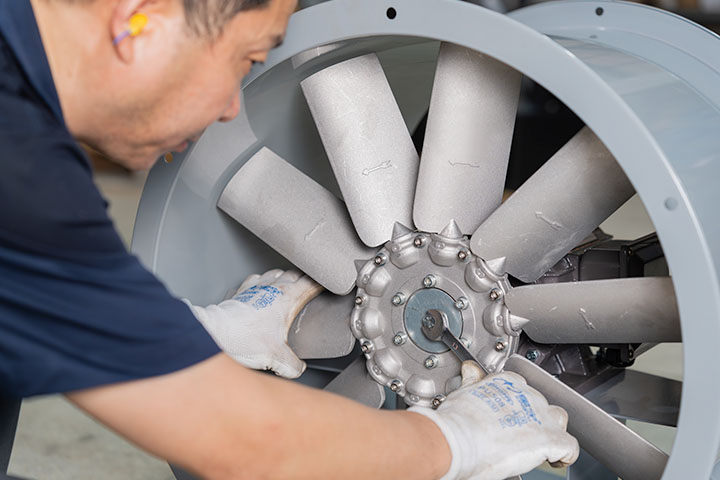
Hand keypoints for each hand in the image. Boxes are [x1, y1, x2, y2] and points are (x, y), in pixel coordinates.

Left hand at [186, 269, 321, 377]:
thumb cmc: (245, 339)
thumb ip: (294, 365)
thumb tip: (298, 368)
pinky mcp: (241, 290)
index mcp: (288, 298)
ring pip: (275, 273)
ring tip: (285, 288)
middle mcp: (273, 287)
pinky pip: (255, 279)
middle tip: (307, 289)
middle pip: (294, 274)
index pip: (311, 282)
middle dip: (302, 280)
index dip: (321, 283)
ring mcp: (256, 286)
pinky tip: (260, 291)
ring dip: (282, 278)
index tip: (326, 287)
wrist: (217, 333)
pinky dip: (261, 282)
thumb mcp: (278, 358)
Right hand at [409, 361, 578, 479]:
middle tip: (516, 434)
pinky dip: (564, 455)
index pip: (520, 386)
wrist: (459, 439)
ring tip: (539, 445)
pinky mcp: (551, 438)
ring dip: (552, 430)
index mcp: (506, 382)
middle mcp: (526, 394)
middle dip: (532, 418)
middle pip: (539, 403)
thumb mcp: (462, 393)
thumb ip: (472, 382)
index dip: (516, 402)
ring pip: (558, 419)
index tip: (509, 415)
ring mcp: (540, 416)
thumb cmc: (456, 420)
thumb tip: (470, 370)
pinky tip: (554, 460)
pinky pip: (569, 446)